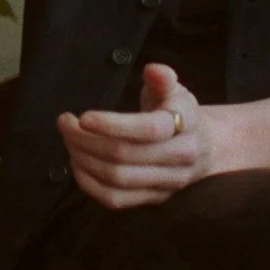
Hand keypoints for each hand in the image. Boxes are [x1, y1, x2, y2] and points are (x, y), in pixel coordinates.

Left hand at [56, 64, 214, 208]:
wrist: (205, 148)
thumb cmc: (179, 112)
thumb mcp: (175, 90)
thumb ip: (163, 78)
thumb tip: (153, 70)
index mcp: (186, 125)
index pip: (148, 129)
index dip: (112, 124)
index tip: (83, 116)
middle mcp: (180, 158)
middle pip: (125, 155)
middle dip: (86, 140)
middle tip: (65, 123)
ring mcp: (167, 183)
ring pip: (118, 179)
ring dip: (84, 160)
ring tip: (68, 140)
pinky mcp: (154, 199)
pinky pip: (116, 199)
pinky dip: (89, 184)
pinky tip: (77, 163)